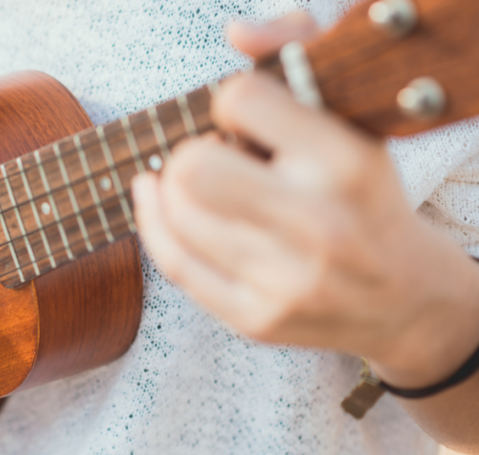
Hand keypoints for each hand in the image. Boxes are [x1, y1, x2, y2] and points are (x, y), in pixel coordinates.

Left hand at [131, 14, 478, 387]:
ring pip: (176, 214)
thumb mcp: (351, 119)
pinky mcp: (257, 319)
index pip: (239, 100)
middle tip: (213, 156)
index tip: (245, 118)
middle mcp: (319, 225)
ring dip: (172, 188)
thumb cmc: (364, 195)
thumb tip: (238, 32)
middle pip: (192, 168)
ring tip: (194, 182)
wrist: (404, 298)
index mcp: (346, 164)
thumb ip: (298, 51)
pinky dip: (153, 222)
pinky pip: (174, 263)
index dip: (231, 101)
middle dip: (191, 152)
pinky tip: (155, 199)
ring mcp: (285, 280)